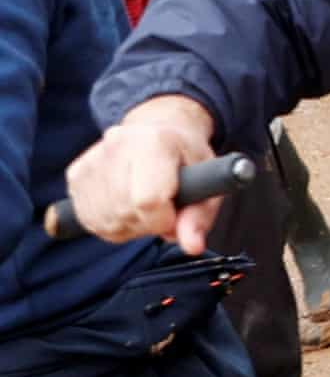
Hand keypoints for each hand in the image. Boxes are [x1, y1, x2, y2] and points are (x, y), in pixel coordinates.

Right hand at [65, 96, 222, 253]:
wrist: (158, 130)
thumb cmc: (186, 159)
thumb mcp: (208, 182)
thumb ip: (200, 216)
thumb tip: (192, 246)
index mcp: (155, 141)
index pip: (148, 200)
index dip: (163, 220)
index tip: (173, 215)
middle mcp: (118, 145)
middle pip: (124, 212)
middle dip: (147, 224)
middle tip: (161, 211)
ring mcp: (92, 158)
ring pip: (103, 220)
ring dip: (127, 226)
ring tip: (143, 208)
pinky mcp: (75, 173)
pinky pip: (87, 218)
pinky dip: (108, 224)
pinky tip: (124, 208)